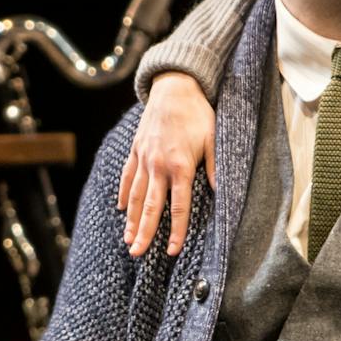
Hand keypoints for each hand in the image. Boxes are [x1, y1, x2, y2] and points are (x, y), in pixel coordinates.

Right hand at [117, 72, 216, 257]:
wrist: (174, 87)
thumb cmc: (198, 114)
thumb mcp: (214, 138)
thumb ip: (215, 166)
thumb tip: (220, 191)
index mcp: (180, 165)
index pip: (178, 206)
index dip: (176, 230)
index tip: (172, 250)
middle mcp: (158, 165)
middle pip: (150, 206)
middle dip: (144, 232)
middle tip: (137, 253)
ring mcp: (144, 157)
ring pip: (134, 195)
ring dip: (131, 219)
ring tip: (127, 239)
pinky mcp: (136, 149)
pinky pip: (127, 176)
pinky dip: (123, 194)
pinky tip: (120, 209)